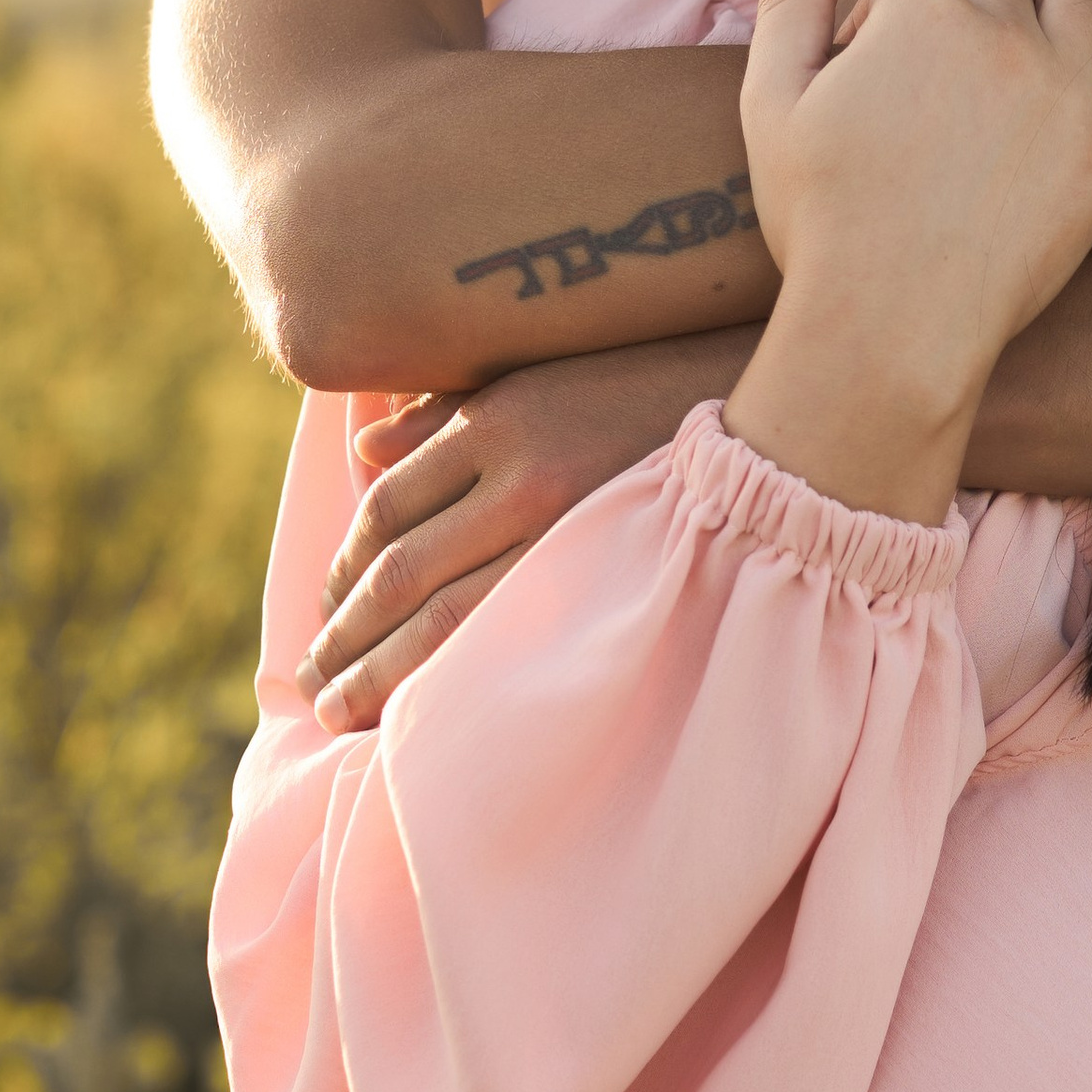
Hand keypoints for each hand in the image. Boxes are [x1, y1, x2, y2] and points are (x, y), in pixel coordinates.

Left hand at [292, 333, 761, 728]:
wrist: (780, 423)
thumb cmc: (652, 390)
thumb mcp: (543, 374)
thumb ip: (452, 413)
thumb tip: (365, 451)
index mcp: (502, 420)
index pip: (387, 507)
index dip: (346, 570)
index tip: (329, 608)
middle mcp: (526, 478)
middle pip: (401, 575)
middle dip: (345, 639)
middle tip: (311, 687)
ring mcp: (571, 538)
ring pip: (442, 624)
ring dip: (378, 677)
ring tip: (340, 714)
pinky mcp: (614, 584)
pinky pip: (510, 648)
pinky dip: (453, 686)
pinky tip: (424, 717)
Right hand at [727, 0, 1091, 524]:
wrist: (888, 326)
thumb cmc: (822, 223)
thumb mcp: (771, 103)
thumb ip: (788, 0)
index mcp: (916, 12)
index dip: (876, 40)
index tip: (863, 101)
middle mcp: (999, 32)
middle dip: (958, 18)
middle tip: (931, 102)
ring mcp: (1064, 86)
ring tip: (1029, 38)